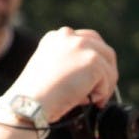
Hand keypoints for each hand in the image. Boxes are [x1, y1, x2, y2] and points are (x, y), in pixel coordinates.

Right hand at [3, 27, 117, 121]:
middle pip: (103, 50)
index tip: (93, 79)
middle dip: (107, 71)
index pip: (87, 41)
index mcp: (56, 37)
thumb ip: (69, 64)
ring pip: (109, 67)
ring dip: (105, 86)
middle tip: (102, 92)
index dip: (95, 61)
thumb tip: (92, 75)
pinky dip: (101, 94)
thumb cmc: (35, 97)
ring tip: (93, 101)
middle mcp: (69, 36)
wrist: (29, 103)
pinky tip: (87, 101)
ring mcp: (82, 46)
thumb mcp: (50, 70)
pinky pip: (107, 80)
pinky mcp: (92, 60)